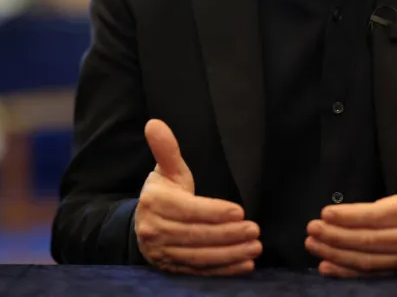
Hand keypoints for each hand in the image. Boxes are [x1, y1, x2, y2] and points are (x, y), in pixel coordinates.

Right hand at [135, 119, 261, 274]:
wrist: (141, 223)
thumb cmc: (163, 192)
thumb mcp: (166, 170)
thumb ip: (166, 149)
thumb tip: (155, 124)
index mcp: (156, 203)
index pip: (189, 210)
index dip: (214, 212)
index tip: (239, 211)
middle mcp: (156, 231)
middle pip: (197, 235)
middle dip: (228, 235)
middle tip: (255, 230)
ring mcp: (163, 253)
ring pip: (199, 256)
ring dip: (230, 254)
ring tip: (255, 248)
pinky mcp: (171, 268)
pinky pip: (199, 272)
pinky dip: (223, 271)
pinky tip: (244, 266)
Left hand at [305, 113, 396, 276]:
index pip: (378, 215)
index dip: (350, 216)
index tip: (325, 213)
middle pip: (369, 241)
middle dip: (337, 236)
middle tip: (311, 229)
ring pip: (368, 260)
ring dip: (337, 254)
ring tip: (313, 244)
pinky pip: (373, 274)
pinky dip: (348, 272)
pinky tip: (326, 266)